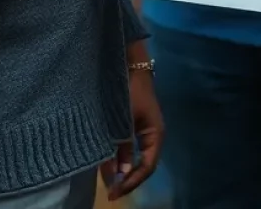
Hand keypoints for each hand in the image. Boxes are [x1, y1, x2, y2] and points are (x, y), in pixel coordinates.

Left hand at [100, 44, 163, 200]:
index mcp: (155, 134)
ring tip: (104, 180)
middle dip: (126, 179)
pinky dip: (116, 156)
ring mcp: (141, 130)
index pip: (148, 166)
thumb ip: (121, 148)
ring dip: (119, 169)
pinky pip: (126, 147)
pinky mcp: (131, 125)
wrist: (128, 66)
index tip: (114, 194)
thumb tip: (119, 177)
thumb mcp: (124, 122)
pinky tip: (104, 163)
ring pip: (132, 157)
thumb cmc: (129, 92)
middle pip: (141, 164)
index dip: (132, 182)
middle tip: (109, 191)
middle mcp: (151, 135)